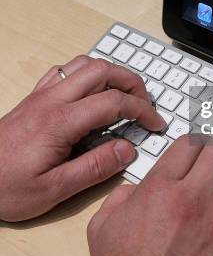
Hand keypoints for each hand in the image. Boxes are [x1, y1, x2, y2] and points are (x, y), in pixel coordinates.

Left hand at [0, 55, 164, 221]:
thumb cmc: (5, 188)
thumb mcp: (53, 190)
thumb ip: (94, 168)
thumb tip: (128, 149)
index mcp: (61, 122)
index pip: (113, 102)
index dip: (141, 109)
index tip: (155, 123)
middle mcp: (53, 100)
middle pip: (102, 70)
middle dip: (132, 82)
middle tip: (145, 103)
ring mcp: (42, 95)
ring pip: (84, 64)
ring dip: (110, 73)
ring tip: (123, 95)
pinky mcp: (34, 98)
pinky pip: (64, 71)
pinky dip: (86, 73)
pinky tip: (90, 92)